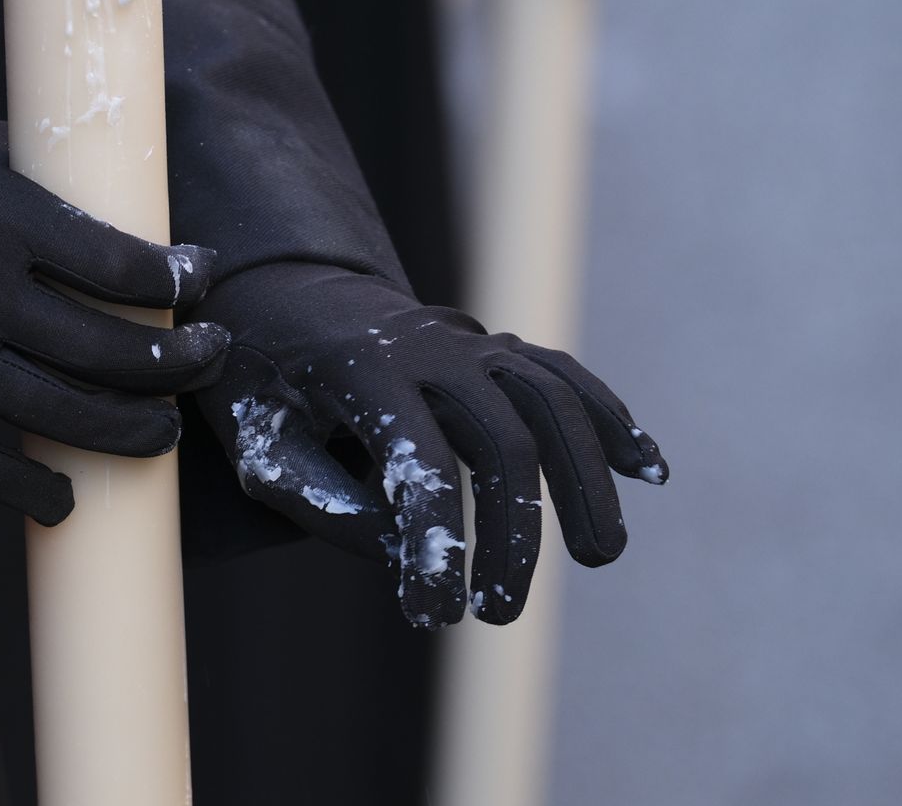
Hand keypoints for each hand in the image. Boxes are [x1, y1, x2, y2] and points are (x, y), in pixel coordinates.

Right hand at [0, 85, 228, 524]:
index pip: (118, 265)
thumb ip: (51, 179)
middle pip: (103, 349)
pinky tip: (65, 498)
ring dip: (126, 431)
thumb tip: (135, 207)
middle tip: (210, 359)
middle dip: (177, 364)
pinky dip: (19, 484)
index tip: (204, 279)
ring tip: (167, 430)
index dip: (178, 281)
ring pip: (52, 412)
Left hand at [191, 262, 667, 626]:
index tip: (436, 616)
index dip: (438, 546)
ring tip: (601, 556)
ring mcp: (469, 340)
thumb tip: (405, 550)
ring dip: (585, 481)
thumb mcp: (256, 439)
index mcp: (362, 367)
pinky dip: (607, 416)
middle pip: (503, 441)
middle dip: (513, 536)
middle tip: (500, 612)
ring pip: (552, 403)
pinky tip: (645, 469)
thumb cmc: (258, 375)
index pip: (422, 465)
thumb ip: (320, 498)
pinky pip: (563, 375)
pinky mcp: (492, 346)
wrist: (278, 286)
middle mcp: (429, 345)